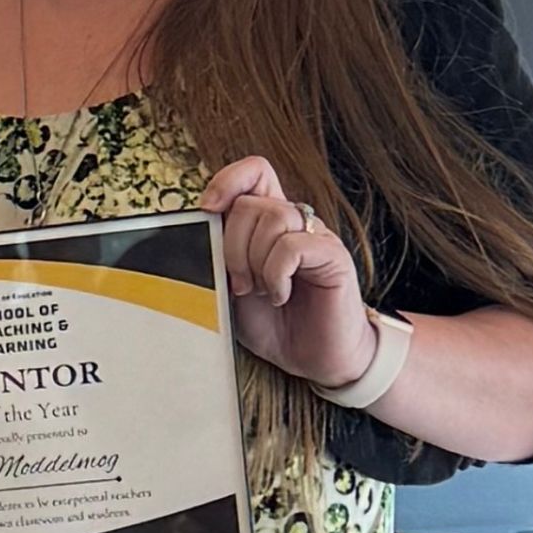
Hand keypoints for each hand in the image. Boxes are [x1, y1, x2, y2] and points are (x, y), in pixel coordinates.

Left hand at [200, 156, 375, 389]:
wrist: (312, 359)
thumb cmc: (274, 323)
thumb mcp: (232, 289)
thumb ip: (219, 257)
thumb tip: (200, 234)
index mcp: (267, 223)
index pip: (253, 173)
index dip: (227, 180)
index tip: (207, 209)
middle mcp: (293, 222)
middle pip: (250, 201)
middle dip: (232, 246)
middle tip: (241, 283)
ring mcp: (315, 236)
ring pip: (273, 218)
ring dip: (255, 260)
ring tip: (261, 290)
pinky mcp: (333, 255)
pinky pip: (293, 246)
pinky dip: (276, 274)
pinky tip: (280, 294)